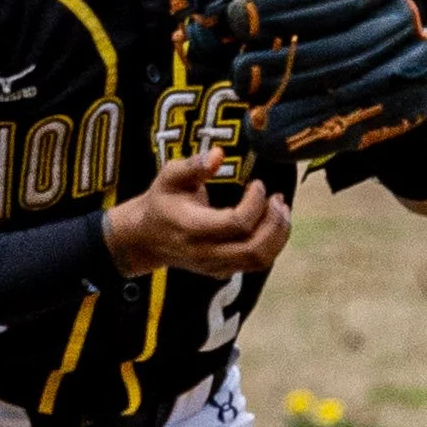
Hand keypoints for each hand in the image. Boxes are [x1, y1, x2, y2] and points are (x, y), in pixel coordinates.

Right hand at [103, 148, 291, 280]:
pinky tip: (272, 223)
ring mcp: (214, 266)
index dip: (255, 203)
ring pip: (259, 260)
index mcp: (192, 227)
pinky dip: (271, 244)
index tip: (258, 184)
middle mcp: (205, 252)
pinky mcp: (222, 271)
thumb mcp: (170, 177)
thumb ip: (193, 165)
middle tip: (278, 199)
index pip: (236, 223)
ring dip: (277, 235)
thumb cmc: (161, 201)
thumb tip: (218, 155)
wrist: (145, 239)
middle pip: (253, 249)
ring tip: (281, 209)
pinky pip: (255, 264)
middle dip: (274, 223)